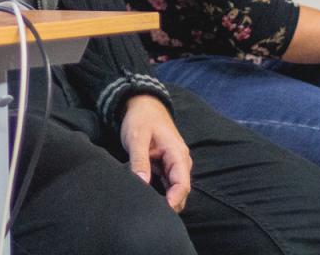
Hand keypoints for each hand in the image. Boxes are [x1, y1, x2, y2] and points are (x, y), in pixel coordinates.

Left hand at [119, 94, 191, 211]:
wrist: (142, 104)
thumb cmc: (141, 119)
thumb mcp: (137, 138)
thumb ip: (140, 160)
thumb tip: (142, 183)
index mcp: (177, 154)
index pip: (182, 184)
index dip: (174, 201)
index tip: (161, 212)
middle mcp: (180, 161)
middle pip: (180, 191)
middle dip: (169, 205)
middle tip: (151, 214)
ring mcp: (174, 164)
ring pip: (174, 189)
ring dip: (164, 200)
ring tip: (148, 209)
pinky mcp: (166, 166)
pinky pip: (167, 184)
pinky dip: (160, 192)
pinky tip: (149, 198)